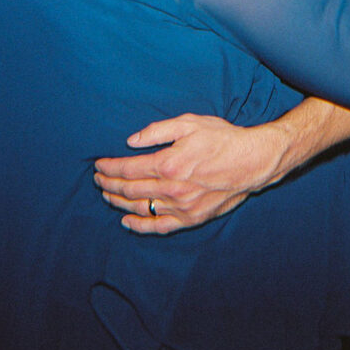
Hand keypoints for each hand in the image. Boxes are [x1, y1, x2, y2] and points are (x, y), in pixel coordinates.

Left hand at [94, 114, 276, 234]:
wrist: (252, 161)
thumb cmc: (222, 138)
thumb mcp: (189, 123)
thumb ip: (158, 131)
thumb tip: (132, 140)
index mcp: (169, 163)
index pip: (128, 169)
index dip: (110, 168)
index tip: (99, 166)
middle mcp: (172, 189)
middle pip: (130, 190)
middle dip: (109, 184)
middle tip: (98, 179)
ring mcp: (181, 207)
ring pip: (141, 208)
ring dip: (119, 202)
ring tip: (107, 195)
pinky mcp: (191, 218)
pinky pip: (160, 226)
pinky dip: (140, 225)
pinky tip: (127, 221)